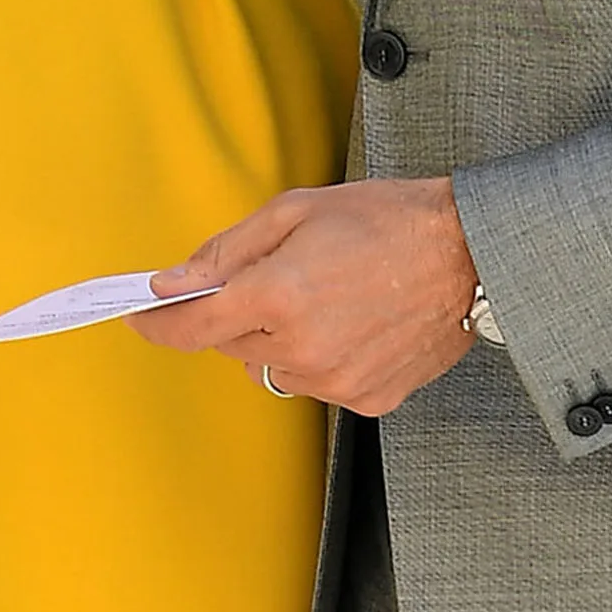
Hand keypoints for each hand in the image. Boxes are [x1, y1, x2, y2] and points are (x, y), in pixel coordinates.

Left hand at [128, 175, 479, 414]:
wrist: (471, 252)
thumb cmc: (388, 219)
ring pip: (275, 369)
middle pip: (232, 346)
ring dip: (282, 339)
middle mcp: (302, 348)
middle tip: (280, 276)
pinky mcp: (368, 400)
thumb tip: (174, 282)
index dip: (158, 323)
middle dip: (239, 314)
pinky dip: (324, 358)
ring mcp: (337, 381)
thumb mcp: (296, 211)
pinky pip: (320, 384)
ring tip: (331, 297)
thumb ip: (228, 251)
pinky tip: (358, 323)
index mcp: (277, 295)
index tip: (140, 316)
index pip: (191, 326)